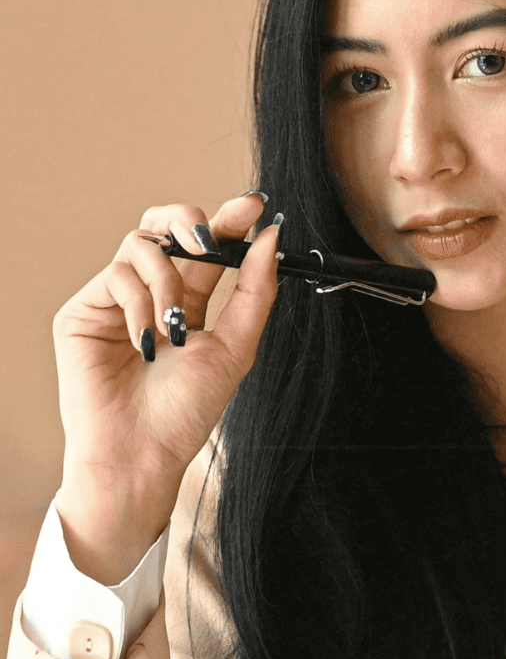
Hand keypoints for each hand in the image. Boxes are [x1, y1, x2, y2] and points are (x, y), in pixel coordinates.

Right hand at [53, 192, 278, 583]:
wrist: (142, 452)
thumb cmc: (186, 411)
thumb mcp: (236, 346)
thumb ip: (254, 290)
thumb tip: (269, 235)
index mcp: (189, 302)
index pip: (208, 247)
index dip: (230, 220)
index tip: (255, 206)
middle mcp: (151, 294)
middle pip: (166, 225)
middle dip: (191, 221)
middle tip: (208, 240)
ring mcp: (115, 300)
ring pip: (142, 243)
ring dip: (167, 281)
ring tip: (174, 330)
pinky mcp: (83, 310)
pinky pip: (116, 274)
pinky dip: (139, 305)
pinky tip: (145, 343)